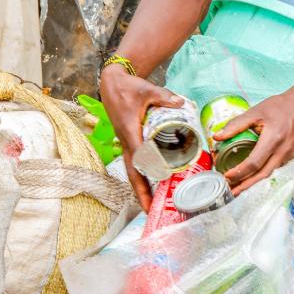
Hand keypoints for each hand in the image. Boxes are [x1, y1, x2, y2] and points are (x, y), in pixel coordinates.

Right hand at [99, 66, 180, 211]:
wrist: (113, 83)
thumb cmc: (129, 88)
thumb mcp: (147, 90)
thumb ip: (164, 96)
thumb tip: (180, 102)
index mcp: (130, 132)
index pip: (139, 156)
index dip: (147, 172)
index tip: (156, 186)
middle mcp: (127, 142)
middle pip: (134, 173)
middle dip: (141, 193)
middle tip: (152, 211)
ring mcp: (127, 144)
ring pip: (134, 171)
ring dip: (142, 189)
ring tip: (153, 207)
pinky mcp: (130, 143)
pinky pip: (136, 164)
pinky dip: (143, 177)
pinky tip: (155, 186)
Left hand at [215, 85, 293, 194]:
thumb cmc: (280, 107)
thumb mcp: (255, 112)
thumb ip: (236, 124)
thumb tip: (217, 137)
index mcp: (273, 139)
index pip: (254, 163)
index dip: (239, 172)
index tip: (226, 176)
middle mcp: (283, 150)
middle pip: (261, 174)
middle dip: (245, 185)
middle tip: (230, 192)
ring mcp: (289, 154)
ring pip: (269, 173)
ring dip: (253, 181)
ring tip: (238, 186)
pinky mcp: (292, 155)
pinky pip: (275, 167)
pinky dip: (262, 173)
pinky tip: (253, 173)